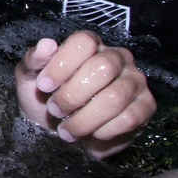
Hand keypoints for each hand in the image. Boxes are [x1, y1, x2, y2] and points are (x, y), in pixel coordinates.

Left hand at [15, 31, 154, 158]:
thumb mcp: (31, 79)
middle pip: (102, 68)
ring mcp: (135, 81)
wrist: (62, 131)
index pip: (84, 42)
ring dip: (85, 119)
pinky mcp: (146, 106)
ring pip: (115, 97)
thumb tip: (46, 44)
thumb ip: (34, 60)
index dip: (62, 65)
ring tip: (67, 130)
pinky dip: (103, 132)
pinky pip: (129, 118)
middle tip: (55, 110)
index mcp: (91, 44)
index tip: (44, 86)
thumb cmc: (48, 98)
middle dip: (72, 96)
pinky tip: (91, 135)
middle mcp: (117, 57)